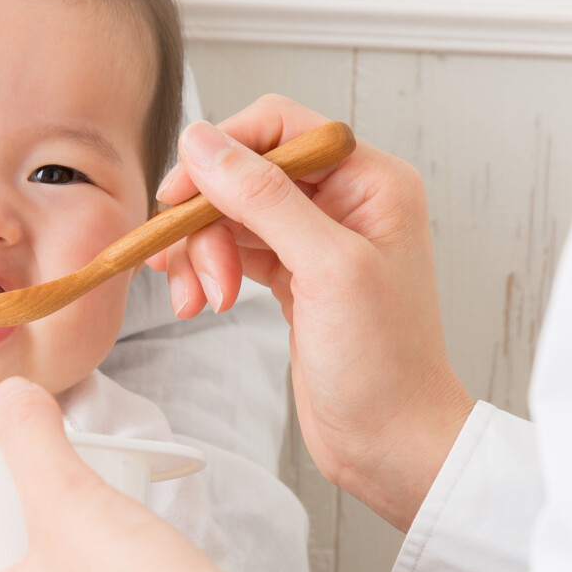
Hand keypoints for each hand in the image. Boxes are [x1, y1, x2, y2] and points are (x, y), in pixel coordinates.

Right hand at [150, 97, 475, 529]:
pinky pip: (234, 249)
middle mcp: (346, 201)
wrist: (392, 444)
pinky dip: (209, 271)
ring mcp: (318, 240)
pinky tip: (204, 301)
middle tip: (190, 268)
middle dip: (207, 218)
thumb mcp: (326, 270)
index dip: (221, 154)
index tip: (180, 195)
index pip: (279, 126)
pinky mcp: (294, 277)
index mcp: (371, 181)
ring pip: (232, 213)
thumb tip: (205, 142)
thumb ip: (264, 198)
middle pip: (245, 171)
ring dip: (202, 252)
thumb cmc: (384, 367)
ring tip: (202, 299)